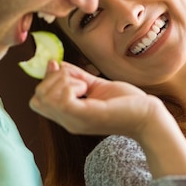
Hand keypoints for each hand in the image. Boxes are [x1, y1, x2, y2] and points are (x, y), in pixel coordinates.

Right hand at [29, 61, 162, 138]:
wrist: (148, 116)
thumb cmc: (126, 102)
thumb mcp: (95, 84)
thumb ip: (75, 76)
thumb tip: (54, 64)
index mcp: (69, 116)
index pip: (37, 100)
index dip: (47, 81)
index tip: (70, 73)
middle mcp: (68, 122)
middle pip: (36, 99)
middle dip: (52, 80)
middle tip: (78, 80)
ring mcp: (75, 121)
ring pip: (45, 97)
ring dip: (62, 81)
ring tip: (83, 83)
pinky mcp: (87, 115)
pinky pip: (62, 99)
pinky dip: (70, 85)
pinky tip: (86, 87)